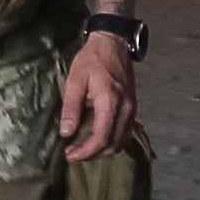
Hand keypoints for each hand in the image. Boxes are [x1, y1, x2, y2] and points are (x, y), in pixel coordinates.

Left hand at [56, 29, 140, 161]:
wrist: (114, 44)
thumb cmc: (92, 59)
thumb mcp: (75, 80)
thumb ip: (71, 107)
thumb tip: (66, 132)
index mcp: (110, 102)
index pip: (101, 138)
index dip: (85, 152)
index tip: (70, 155)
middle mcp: (125, 109)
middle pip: (113, 145)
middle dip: (93, 154)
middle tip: (74, 154)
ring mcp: (132, 109)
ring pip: (121, 142)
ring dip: (103, 150)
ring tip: (83, 149)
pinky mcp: (133, 108)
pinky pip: (125, 133)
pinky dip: (112, 141)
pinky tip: (97, 139)